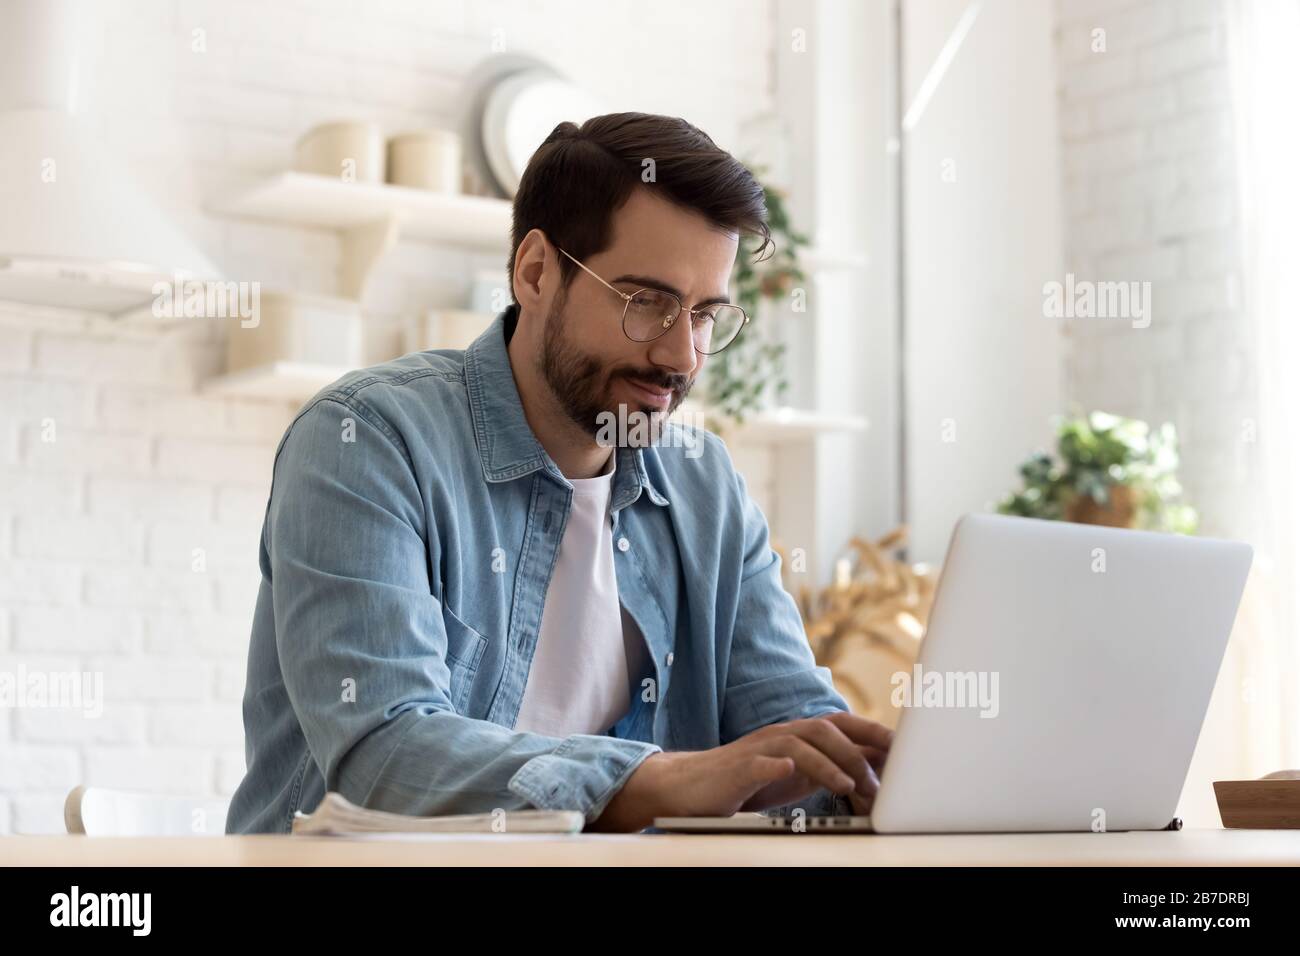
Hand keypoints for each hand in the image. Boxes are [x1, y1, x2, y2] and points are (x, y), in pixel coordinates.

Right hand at [737, 712, 891, 814]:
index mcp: (798, 735)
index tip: (902, 748)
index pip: (841, 725)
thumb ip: (830, 765)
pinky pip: (759, 763)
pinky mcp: (738, 769)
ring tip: (847, 786)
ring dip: (826, 764)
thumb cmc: (751, 780)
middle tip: (875, 783)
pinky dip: (776, 765)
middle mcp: (781, 735)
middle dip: (854, 753)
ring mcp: (759, 749)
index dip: (872, 732)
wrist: (695, 784)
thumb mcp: (798, 773)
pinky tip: (788, 771)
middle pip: (823, 729)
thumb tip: (872, 766)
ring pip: (797, 745)